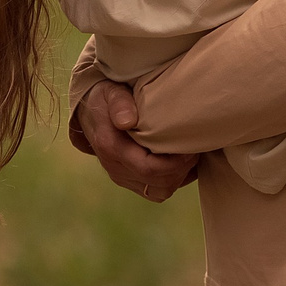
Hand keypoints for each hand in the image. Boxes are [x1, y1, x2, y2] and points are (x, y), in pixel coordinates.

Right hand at [75, 81, 199, 201]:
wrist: (90, 110)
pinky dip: (173, 181)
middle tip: (196, 149)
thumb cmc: (106, 97)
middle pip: (159, 184)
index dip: (176, 163)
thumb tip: (128, 121)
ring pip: (160, 192)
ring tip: (189, 155)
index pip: (150, 169)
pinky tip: (182, 162)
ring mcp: (122, 176)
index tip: (191, 147)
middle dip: (183, 169)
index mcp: (112, 148)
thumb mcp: (111, 93)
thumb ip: (120, 104)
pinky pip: (156, 191)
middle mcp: (116, 168)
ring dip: (180, 177)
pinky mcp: (129, 179)